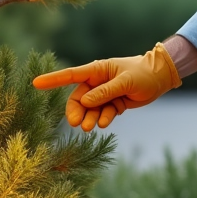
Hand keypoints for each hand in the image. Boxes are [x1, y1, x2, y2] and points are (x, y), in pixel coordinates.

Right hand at [32, 42, 181, 131]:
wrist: (161, 77)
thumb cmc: (143, 73)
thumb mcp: (125, 82)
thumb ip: (105, 92)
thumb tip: (85, 102)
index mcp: (98, 70)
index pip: (71, 75)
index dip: (53, 80)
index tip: (36, 84)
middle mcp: (98, 82)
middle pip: (78, 98)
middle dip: (75, 111)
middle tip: (75, 123)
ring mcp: (105, 93)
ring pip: (90, 109)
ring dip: (89, 118)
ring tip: (91, 127)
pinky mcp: (113, 103)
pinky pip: (103, 113)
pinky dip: (104, 118)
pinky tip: (106, 122)